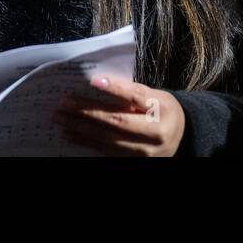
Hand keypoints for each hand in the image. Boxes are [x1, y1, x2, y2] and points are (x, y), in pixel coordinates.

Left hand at [53, 74, 185, 155]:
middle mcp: (154, 134)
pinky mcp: (134, 162)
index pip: (136, 97)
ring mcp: (144, 152)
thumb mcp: (156, 95)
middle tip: (65, 102)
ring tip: (61, 118)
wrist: (181, 137)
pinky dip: (87, 142)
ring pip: (108, 140)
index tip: (94, 80)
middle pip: (117, 121)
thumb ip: (133, 91)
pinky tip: (72, 134)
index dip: (115, 89)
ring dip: (81, 129)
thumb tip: (100, 82)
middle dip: (88, 112)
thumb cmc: (163, 110)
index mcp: (162, 110)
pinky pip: (106, 152)